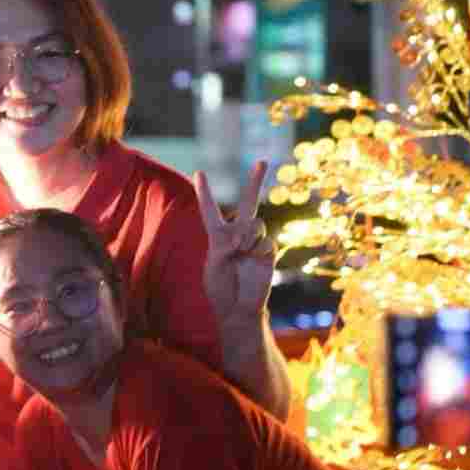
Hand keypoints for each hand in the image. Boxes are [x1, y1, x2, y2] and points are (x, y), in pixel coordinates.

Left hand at [193, 161, 275, 325]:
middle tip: (262, 161)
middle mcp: (238, 234)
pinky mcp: (269, 252)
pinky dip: (257, 248)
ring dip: (247, 234)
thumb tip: (242, 237)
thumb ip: (224, 246)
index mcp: (217, 236)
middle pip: (247, 203)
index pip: (211, 210)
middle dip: (255, 182)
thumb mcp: (213, 265)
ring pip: (256, 222)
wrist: (238, 308)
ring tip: (241, 250)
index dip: (206, 193)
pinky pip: (266, 240)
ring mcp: (255, 242)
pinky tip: (253, 258)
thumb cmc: (220, 289)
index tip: (200, 173)